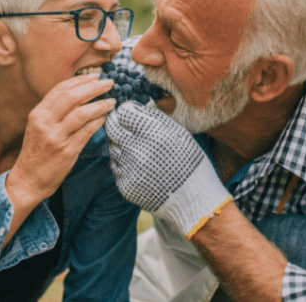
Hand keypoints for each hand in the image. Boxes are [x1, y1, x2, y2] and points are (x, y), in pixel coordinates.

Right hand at [5, 75, 116, 206]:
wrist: (28, 180)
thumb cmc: (36, 152)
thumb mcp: (38, 127)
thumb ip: (54, 111)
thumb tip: (80, 94)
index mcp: (38, 114)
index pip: (60, 89)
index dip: (80, 80)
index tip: (95, 76)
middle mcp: (45, 123)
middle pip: (72, 97)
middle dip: (93, 87)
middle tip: (108, 83)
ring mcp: (56, 137)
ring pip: (81, 113)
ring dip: (100, 104)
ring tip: (111, 101)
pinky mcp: (67, 151)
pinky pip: (86, 132)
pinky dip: (98, 122)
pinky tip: (105, 117)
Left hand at [105, 101, 231, 239]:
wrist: (192, 199)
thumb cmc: (188, 162)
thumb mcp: (178, 133)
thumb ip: (153, 117)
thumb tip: (131, 106)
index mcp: (153, 133)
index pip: (124, 113)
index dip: (125, 111)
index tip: (128, 113)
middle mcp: (138, 150)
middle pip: (112, 128)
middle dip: (115, 123)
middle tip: (121, 124)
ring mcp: (129, 169)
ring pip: (113, 147)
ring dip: (120, 144)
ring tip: (137, 149)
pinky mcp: (125, 186)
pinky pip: (116, 166)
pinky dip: (124, 163)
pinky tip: (139, 166)